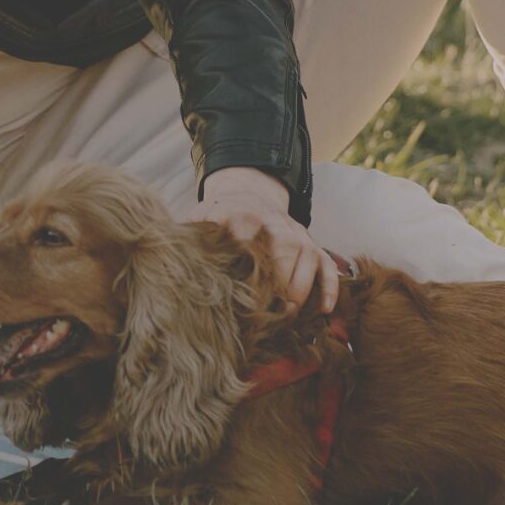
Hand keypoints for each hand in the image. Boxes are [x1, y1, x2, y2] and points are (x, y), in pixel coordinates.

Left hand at [184, 166, 336, 311]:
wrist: (246, 192)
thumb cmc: (219, 218)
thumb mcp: (200, 221)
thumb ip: (191, 240)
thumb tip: (175, 268)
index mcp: (242, 216)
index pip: (249, 235)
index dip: (247, 263)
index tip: (242, 290)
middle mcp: (274, 223)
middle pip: (284, 251)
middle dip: (279, 284)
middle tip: (269, 312)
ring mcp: (295, 233)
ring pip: (308, 258)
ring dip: (301, 288)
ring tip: (289, 313)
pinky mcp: (310, 242)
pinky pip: (327, 264)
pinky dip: (329, 287)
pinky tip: (325, 309)